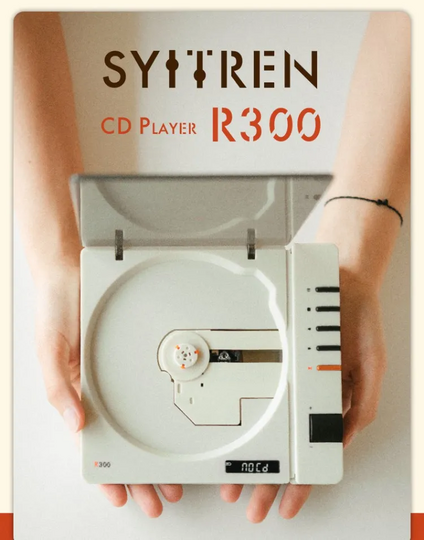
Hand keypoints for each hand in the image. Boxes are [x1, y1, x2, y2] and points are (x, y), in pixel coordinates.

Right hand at [35, 263, 182, 515]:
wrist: (72, 271)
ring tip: (171, 477)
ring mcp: (118, 376)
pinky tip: (173, 431)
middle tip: (161, 497)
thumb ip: (59, 387)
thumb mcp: (50, 350)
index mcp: (76, 394)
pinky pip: (149, 392)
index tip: (123, 496)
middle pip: (123, 443)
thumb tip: (76, 423)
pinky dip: (161, 416)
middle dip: (140, 475)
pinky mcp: (133, 359)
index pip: (94, 446)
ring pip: (140, 425)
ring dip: (154, 454)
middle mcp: (99, 389)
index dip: (108, 473)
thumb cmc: (55, 308)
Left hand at [220, 268, 386, 521]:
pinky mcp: (275, 364)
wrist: (340, 285)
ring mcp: (289, 383)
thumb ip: (362, 404)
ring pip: (267, 429)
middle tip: (250, 504)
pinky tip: (236, 439)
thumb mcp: (371, 367)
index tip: (285, 505)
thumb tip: (342, 440)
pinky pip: (259, 397)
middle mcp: (307, 397)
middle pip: (285, 450)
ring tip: (236, 482)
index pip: (313, 454)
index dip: (300, 483)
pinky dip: (248, 420)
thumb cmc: (358, 324)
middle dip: (268, 481)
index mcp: (332, 404)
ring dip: (252, 458)